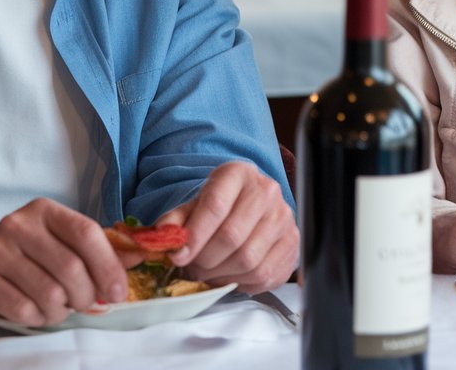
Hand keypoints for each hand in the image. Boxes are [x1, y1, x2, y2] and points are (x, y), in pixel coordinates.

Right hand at [0, 198, 140, 325]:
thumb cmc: (23, 259)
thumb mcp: (59, 245)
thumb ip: (99, 249)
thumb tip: (140, 254)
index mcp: (45, 211)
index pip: (86, 232)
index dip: (108, 265)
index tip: (119, 293)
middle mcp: (18, 223)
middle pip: (71, 268)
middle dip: (86, 296)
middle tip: (85, 304)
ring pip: (49, 293)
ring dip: (60, 310)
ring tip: (55, 307)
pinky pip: (23, 308)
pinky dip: (36, 318)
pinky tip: (32, 311)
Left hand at [156, 161, 297, 292]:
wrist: (253, 205)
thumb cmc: (221, 206)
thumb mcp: (195, 204)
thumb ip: (176, 221)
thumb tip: (162, 238)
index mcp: (239, 174)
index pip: (215, 205)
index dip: (194, 236)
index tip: (178, 255)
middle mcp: (267, 191)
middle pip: (232, 236)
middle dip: (205, 260)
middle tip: (192, 268)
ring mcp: (284, 217)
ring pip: (248, 260)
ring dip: (221, 274)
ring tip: (209, 272)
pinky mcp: (293, 243)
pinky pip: (265, 274)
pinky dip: (242, 282)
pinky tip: (230, 274)